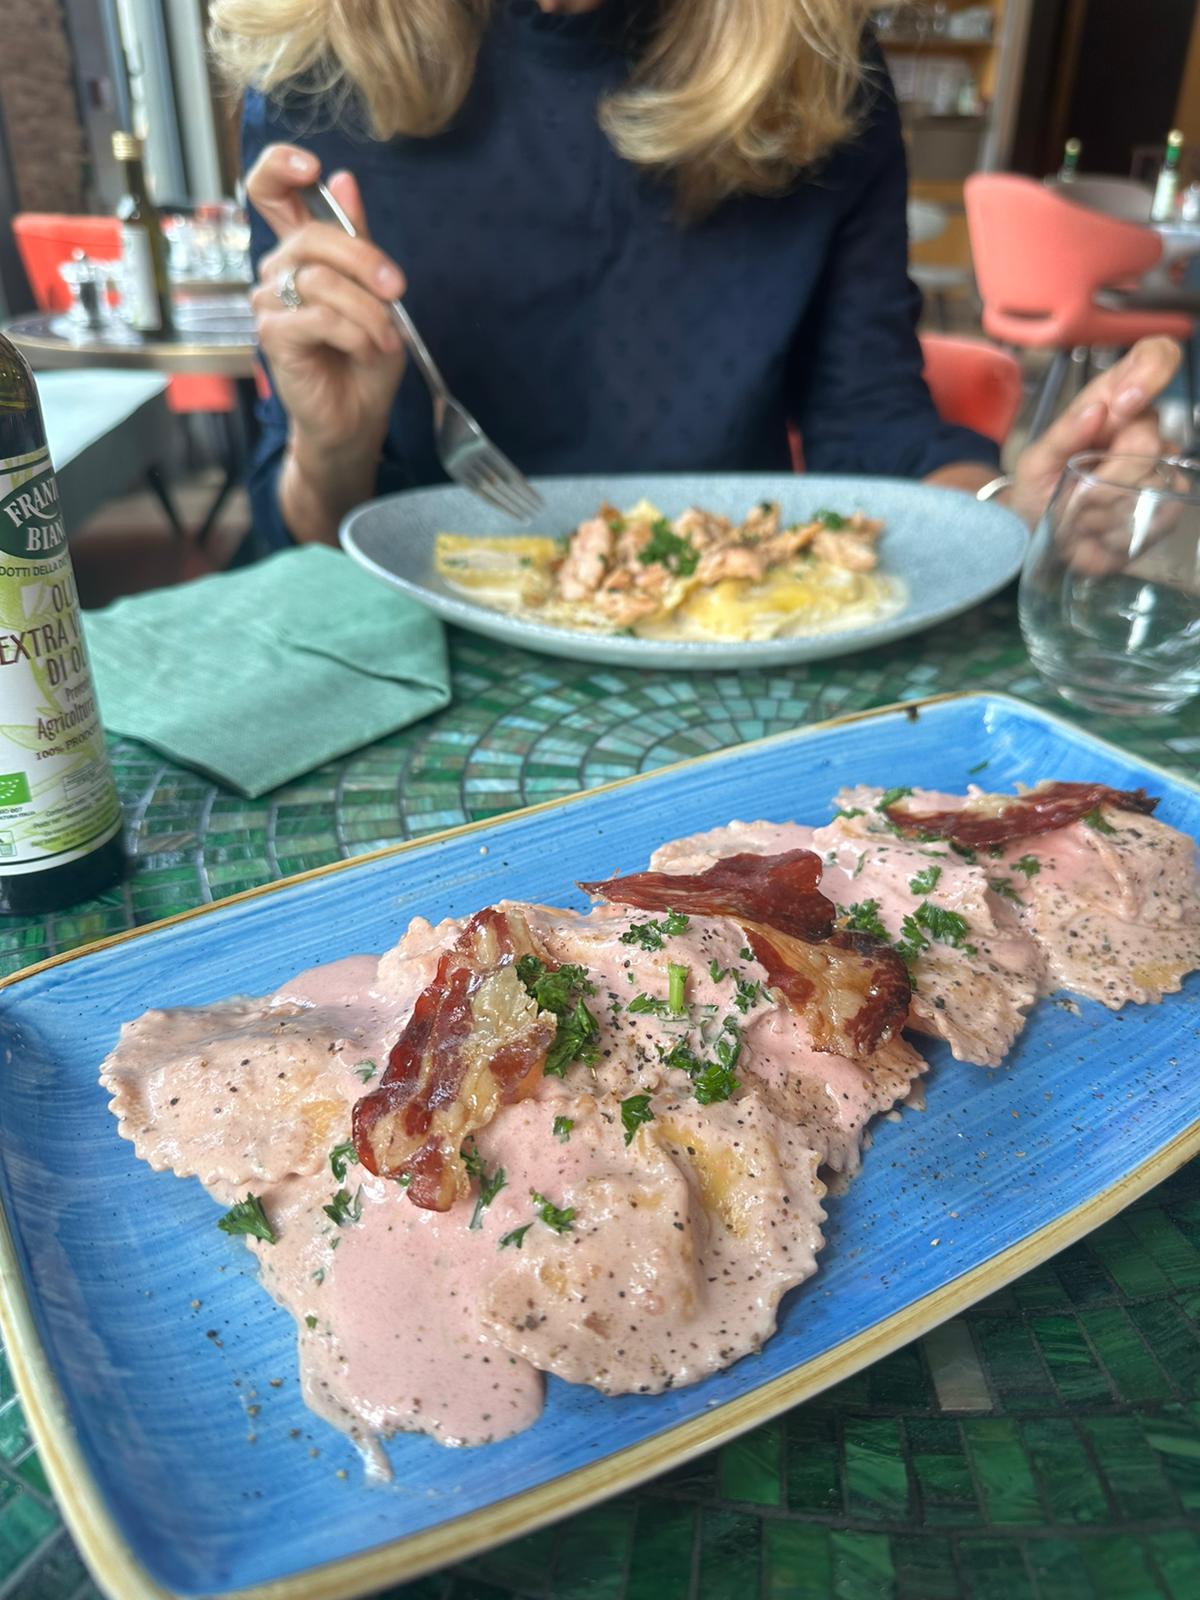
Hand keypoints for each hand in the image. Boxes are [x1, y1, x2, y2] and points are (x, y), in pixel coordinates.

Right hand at [247, 144, 406, 459]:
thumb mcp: (376, 292)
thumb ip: (359, 239)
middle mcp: (278, 271)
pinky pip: (319, 317)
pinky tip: (366, 350)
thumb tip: (343, 179)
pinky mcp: (272, 336)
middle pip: (310, 236)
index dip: (279, 167)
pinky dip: (355, 333)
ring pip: (320, 280)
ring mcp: (269, 303)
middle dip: (364, 261)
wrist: (358, 416)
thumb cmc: (366, 355)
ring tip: (385, 339)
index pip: (269, 191)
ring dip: (367, 311)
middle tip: (397, 291)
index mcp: (301, 252)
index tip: (311, 168)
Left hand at [1009, 337, 1182, 527]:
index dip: (1151, 372)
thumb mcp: (1035, 462)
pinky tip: (1100, 531)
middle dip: (1107, 477)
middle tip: (1078, 496)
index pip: (1155, 356)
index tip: (1124, 405)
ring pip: (1152, 483)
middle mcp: (1141, 425)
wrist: (1041, 534)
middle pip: (1149, 440)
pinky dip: (1122, 530)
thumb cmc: (1039, 487)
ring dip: (1107, 509)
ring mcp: (1160, 463)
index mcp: (1110, 400)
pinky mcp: (1167, 501)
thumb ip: (1062, 435)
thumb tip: (1096, 410)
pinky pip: (1160, 513)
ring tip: (1082, 515)